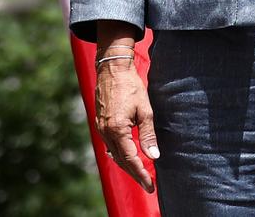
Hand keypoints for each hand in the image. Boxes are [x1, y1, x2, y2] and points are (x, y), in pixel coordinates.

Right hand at [95, 49, 159, 192]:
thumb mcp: (144, 109)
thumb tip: (153, 156)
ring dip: (127, 165)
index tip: (150, 185)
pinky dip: (120, 154)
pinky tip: (127, 157)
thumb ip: (148, 134)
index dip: (140, 174)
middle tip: (148, 185)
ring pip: (114, 154)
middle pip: (121, 160)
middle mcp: (106, 132)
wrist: (112, 69)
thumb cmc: (131, 86)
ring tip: (141, 174)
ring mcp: (101, 128)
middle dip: (135, 174)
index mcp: (117, 129)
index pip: (130, 159)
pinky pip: (110, 145)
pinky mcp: (101, 124)